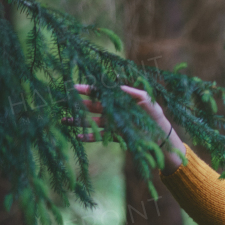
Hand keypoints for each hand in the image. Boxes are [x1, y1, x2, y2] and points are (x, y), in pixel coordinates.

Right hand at [70, 83, 184, 171]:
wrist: (162, 137)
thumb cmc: (156, 115)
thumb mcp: (147, 100)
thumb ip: (132, 92)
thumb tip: (116, 86)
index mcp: (120, 100)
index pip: (100, 93)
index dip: (87, 90)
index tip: (73, 86)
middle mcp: (114, 111)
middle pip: (92, 106)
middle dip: (77, 104)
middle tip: (62, 101)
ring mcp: (113, 124)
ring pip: (91, 121)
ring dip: (78, 121)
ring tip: (64, 120)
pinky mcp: (115, 136)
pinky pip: (99, 136)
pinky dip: (88, 137)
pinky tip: (77, 136)